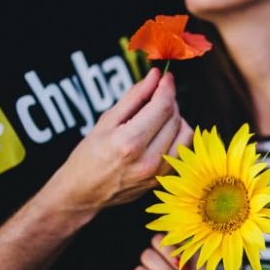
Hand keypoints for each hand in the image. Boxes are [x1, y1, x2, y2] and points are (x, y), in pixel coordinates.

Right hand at [38, 68, 192, 214]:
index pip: (162, 106)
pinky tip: (162, 133)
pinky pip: (184, 150)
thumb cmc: (89, 156)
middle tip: (155, 96)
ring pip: (186, 133)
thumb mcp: (106, 121)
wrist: (83, 194)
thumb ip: (134, 97)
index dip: (167, 87)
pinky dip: (177, 136)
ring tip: (158, 117)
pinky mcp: (164, 179)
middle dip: (169, 101)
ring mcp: (159, 173)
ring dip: (176, 118)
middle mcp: (148, 160)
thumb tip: (155, 76)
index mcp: (129, 142)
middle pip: (175, 118)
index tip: (166, 76)